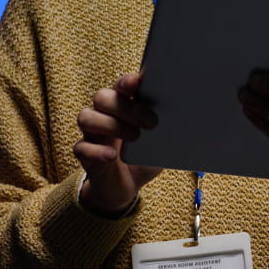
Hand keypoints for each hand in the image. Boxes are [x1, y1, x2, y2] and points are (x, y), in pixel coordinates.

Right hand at [73, 71, 162, 216]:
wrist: (127, 187)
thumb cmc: (145, 157)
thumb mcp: (162, 142)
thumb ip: (169, 127)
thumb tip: (187, 117)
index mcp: (123, 105)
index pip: (120, 85)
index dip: (127, 82)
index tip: (139, 82)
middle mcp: (104, 114)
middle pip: (102, 97)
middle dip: (126, 106)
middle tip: (152, 122)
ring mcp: (92, 134)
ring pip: (86, 116)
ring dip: (111, 124)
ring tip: (135, 137)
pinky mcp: (85, 154)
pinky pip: (81, 147)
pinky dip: (97, 150)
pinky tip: (112, 155)